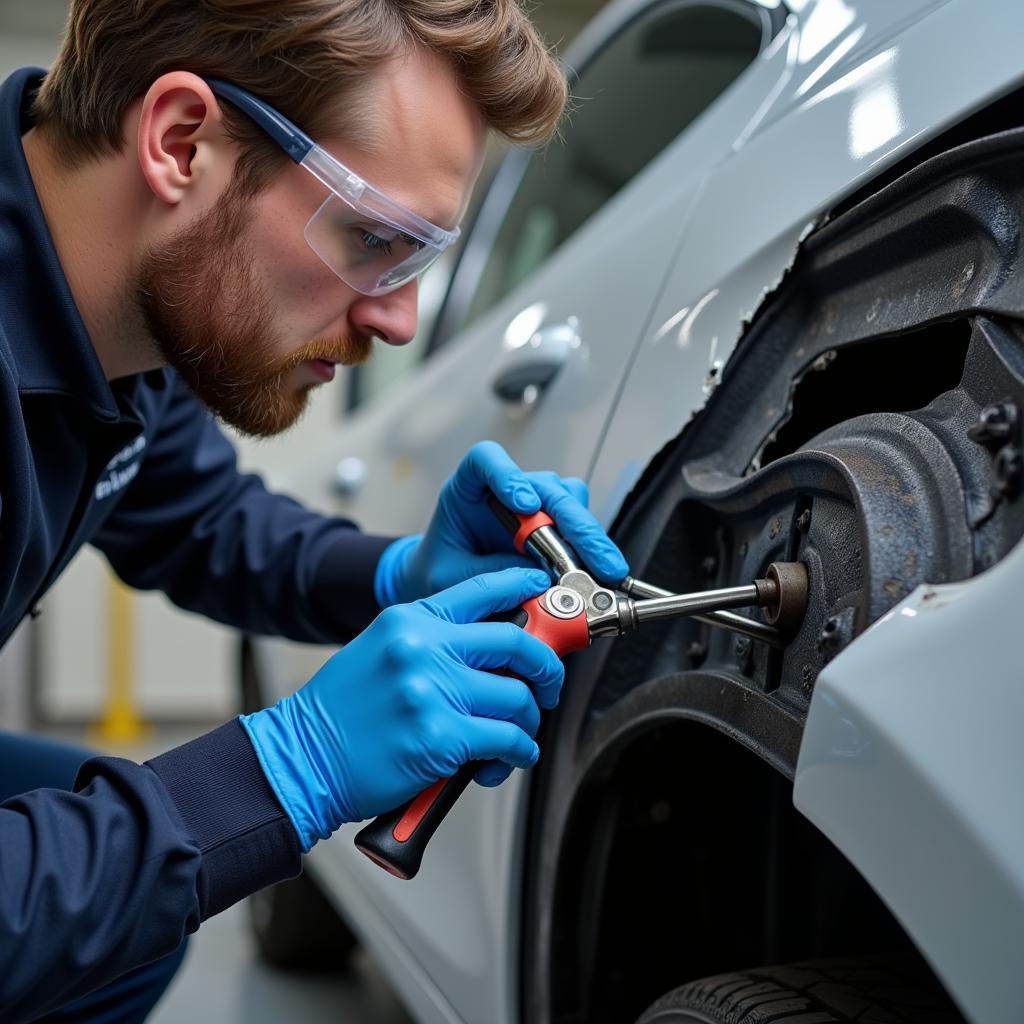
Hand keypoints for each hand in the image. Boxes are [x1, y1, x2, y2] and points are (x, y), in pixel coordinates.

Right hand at [241, 568, 563, 850]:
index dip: (524, 590)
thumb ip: (433, 642)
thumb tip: (497, 647)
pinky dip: (519, 752)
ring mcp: (432, 691)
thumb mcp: (382, 651)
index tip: (544, 595)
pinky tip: (509, 758)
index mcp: (410, 621)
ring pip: (518, 697)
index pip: (482, 590)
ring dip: (529, 720)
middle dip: (547, 665)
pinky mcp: (440, 737)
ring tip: (518, 733)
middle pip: (516, 640)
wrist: (300, 758)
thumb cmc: (341, 712)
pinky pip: (507, 740)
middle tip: (548, 683)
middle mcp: (423, 647)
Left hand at [375, 440, 628, 606]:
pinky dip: (590, 548)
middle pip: (545, 487)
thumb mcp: (449, 577)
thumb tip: (535, 578)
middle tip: (594, 559)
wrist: (445, 580)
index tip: (526, 504)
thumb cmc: (440, 569)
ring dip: (586, 536)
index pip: (486, 460)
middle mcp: (506, 489)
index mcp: (467, 487)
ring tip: (598, 572)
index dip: (508, 475)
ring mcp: (533, 503)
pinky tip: (594, 572)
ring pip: (569, 500)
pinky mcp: (552, 522)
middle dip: (574, 524)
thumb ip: (485, 575)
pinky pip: (579, 521)